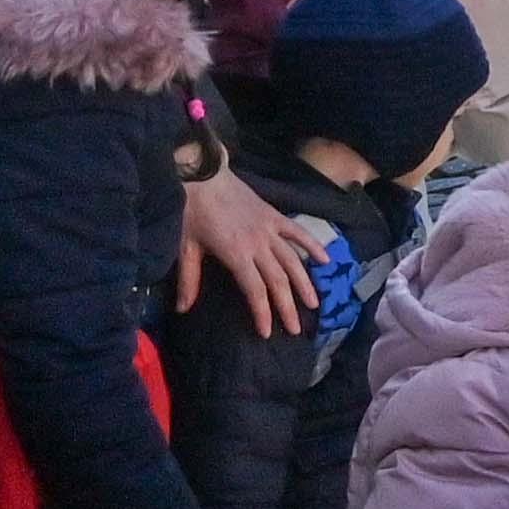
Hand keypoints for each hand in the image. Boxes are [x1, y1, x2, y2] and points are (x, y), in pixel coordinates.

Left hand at [176, 171, 326, 335]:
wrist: (202, 175)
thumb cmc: (192, 212)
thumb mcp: (187, 248)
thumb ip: (189, 280)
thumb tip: (183, 309)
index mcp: (237, 254)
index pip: (255, 290)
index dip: (262, 312)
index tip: (267, 333)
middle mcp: (258, 244)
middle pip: (278, 280)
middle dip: (287, 307)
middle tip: (296, 329)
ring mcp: (270, 228)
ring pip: (293, 260)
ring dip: (304, 283)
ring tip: (313, 303)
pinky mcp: (274, 215)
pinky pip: (298, 232)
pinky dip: (313, 245)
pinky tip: (326, 260)